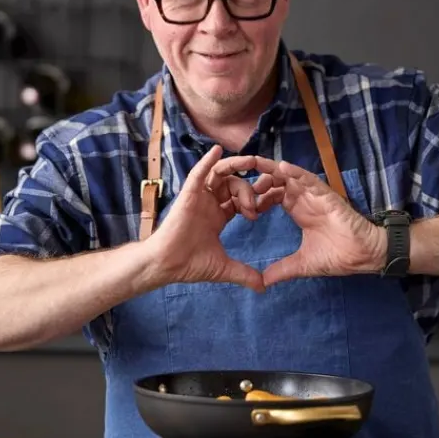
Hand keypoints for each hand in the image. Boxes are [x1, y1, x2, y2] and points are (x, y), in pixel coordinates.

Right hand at [149, 145, 265, 291]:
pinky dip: (208, 161)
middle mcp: (210, 203)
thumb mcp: (225, 268)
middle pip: (235, 186)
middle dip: (251, 189)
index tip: (271, 203)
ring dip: (236, 166)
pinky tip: (218, 150)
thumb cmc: (190, 265)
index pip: (241, 201)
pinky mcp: (188, 195)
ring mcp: (199, 197)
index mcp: (218, 216)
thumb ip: (245, 274)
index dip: (257, 200)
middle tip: (261, 200)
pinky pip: (198, 173)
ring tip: (253, 160)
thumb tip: (264, 287)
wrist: (168, 265)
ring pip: (221, 175)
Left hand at [250, 158, 386, 286]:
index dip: (258, 198)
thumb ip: (282, 270)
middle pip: (277, 182)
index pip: (273, 196)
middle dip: (260, 182)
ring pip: (290, 177)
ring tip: (255, 166)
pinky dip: (296, 172)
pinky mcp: (326, 195)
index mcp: (298, 211)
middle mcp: (304, 200)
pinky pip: (309, 179)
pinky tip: (282, 167)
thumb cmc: (337, 256)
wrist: (362, 256)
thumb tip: (262, 283)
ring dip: (273, 171)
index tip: (244, 206)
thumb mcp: (302, 264)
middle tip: (244, 187)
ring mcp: (315, 196)